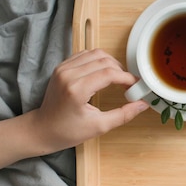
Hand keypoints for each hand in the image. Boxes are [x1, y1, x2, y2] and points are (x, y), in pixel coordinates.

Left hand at [32, 49, 148, 152]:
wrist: (41, 129)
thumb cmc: (67, 131)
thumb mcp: (99, 126)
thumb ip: (124, 114)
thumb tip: (143, 104)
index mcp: (76, 90)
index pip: (109, 74)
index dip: (127, 78)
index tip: (136, 86)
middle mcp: (68, 74)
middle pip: (104, 60)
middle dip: (121, 70)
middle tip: (128, 84)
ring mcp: (63, 68)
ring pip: (95, 53)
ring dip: (110, 63)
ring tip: (117, 78)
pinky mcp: (61, 67)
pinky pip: (85, 55)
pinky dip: (98, 61)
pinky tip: (103, 73)